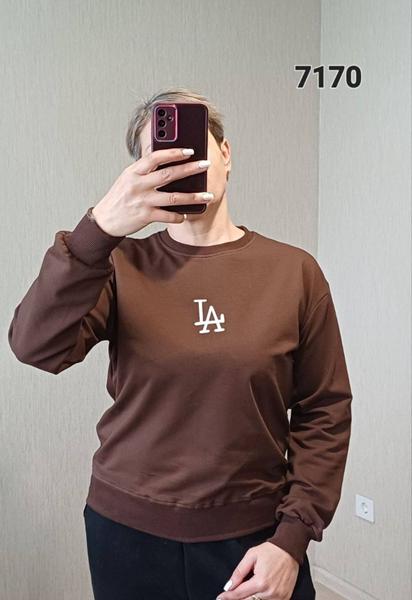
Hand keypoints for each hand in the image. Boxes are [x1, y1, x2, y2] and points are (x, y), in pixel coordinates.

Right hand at [92, 147, 211, 236]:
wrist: (105, 220)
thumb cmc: (120, 197)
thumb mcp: (128, 178)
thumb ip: (145, 170)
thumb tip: (167, 160)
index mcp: (134, 171)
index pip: (155, 157)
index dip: (173, 152)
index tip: (189, 150)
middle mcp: (138, 184)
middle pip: (169, 174)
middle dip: (190, 169)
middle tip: (205, 165)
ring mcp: (142, 201)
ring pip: (173, 197)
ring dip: (193, 196)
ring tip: (208, 195)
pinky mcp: (145, 217)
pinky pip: (168, 216)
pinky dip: (179, 216)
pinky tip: (186, 215)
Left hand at [216, 542, 298, 599]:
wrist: (290, 550)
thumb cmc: (271, 551)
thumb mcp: (251, 556)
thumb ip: (239, 572)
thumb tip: (228, 586)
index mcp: (260, 582)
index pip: (239, 594)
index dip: (228, 597)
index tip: (220, 598)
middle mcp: (270, 592)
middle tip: (228, 597)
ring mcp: (279, 597)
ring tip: (241, 595)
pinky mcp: (285, 598)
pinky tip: (254, 596)